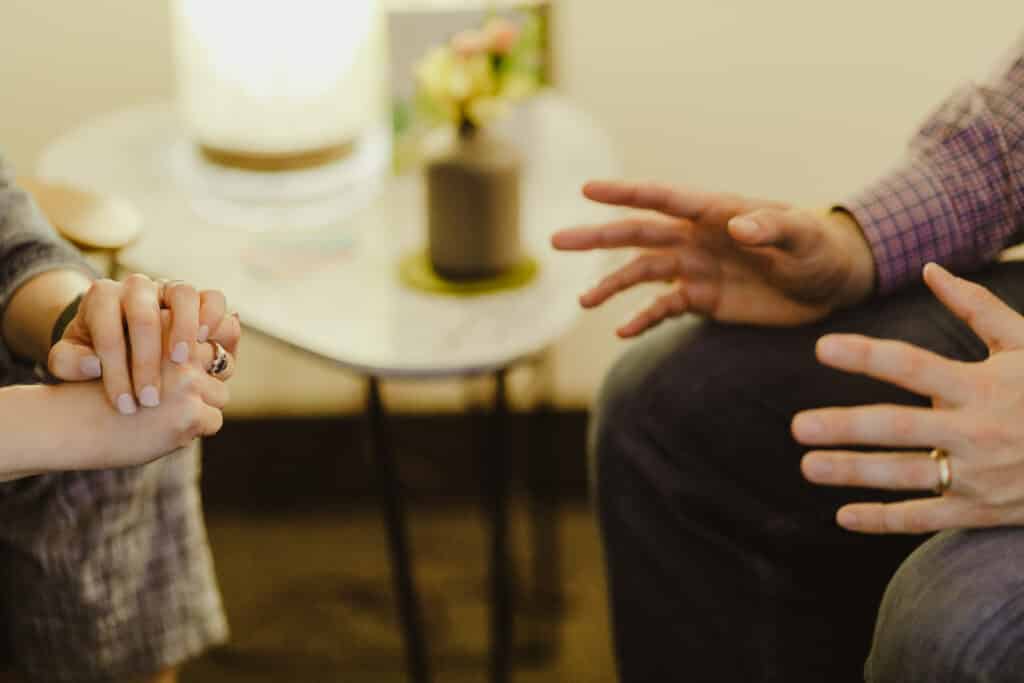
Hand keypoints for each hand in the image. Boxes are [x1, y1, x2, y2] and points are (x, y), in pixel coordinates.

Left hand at [47, 274, 238, 413]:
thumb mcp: (70, 359)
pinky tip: (207, 346)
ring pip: (184, 295)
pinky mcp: (198, 299)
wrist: (122, 335)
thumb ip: (68, 362)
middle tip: (149, 399)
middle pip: (144, 314)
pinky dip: (214, 319)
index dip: (115, 372)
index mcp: (103, 297)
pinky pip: (213, 299)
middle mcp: (138, 286)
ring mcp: (170, 289)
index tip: (123, 405)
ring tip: (180, 363)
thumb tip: (93, 365)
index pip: (108, 331)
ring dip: (184, 330)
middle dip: (147, 362)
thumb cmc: (93, 352)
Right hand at [73, 332, 235, 468]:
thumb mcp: (139, 349)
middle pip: (222, 365)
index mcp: (167, 328)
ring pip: (221, 394)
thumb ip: (174, 341)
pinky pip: (214, 421)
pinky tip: (170, 431)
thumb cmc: (103, 384)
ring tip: (174, 415)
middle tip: (183, 395)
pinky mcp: (189, 415)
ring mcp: (188, 385)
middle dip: (208, 380)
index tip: (192, 366)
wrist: (68, 422)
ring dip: (203, 406)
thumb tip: (233, 322)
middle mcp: (180, 354)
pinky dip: (197, 429)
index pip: (213, 337)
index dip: (207, 355)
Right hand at [551, 180, 875, 335]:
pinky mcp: (702, 299)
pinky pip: (663, 309)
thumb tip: (738, 226)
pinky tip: (622, 332)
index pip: (662, 199)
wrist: (830, 284)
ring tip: (583, 301)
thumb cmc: (819, 249)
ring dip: (611, 286)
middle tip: (557, 240)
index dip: (625, 194)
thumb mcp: (803, 237)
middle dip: (597, 238)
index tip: (587, 190)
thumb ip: (773, 227)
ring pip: (641, 274)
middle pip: (637, 235)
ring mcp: (695, 269)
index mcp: (715, 212)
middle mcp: (695, 238)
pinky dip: (642, 319)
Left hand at [794, 263, 1023, 533]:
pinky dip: (884, 520)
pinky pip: (925, 519)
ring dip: (853, 473)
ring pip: (905, 477)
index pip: (914, 366)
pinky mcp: (980, 510)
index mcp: (983, 385)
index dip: (867, 356)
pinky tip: (843, 516)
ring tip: (807, 465)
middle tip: (797, 426)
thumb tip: (930, 269)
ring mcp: (978, 476)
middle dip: (847, 427)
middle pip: (900, 428)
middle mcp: (976, 432)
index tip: (822, 348)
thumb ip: (976, 308)